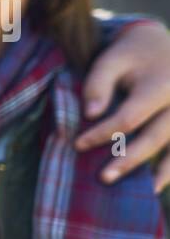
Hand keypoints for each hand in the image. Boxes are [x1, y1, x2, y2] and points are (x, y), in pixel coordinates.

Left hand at [75, 21, 169, 190]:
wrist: (160, 44)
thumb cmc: (130, 55)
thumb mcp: (110, 60)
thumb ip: (97, 85)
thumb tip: (90, 114)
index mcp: (160, 85)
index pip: (129, 118)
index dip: (103, 134)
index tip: (77, 144)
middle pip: (155, 137)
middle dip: (129, 159)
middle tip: (104, 179)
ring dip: (161, 172)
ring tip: (143, 193)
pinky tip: (157, 185)